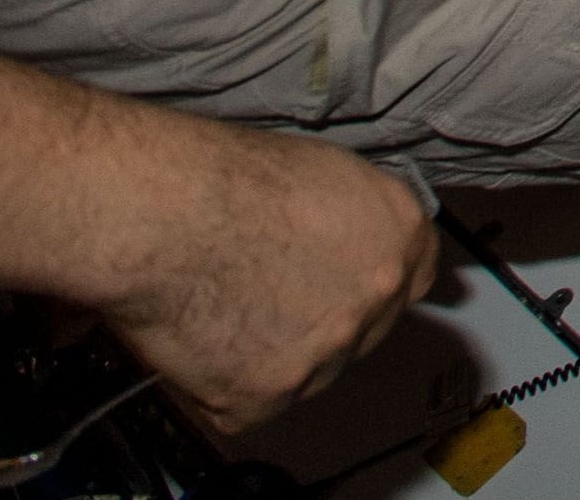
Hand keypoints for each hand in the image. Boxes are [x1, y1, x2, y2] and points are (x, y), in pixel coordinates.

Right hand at [89, 117, 436, 437]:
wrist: (166, 214)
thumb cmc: (224, 178)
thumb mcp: (322, 174)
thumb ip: (354, 220)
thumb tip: (343, 245)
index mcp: (399, 235)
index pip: (412, 278)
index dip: (372, 285)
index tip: (347, 286)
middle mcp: (376, 297)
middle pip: (360, 332)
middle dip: (321, 322)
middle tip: (266, 295)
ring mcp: (326, 353)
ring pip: (306, 372)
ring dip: (271, 354)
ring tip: (223, 307)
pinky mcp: (268, 396)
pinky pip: (248, 405)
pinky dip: (221, 385)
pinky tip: (201, 339)